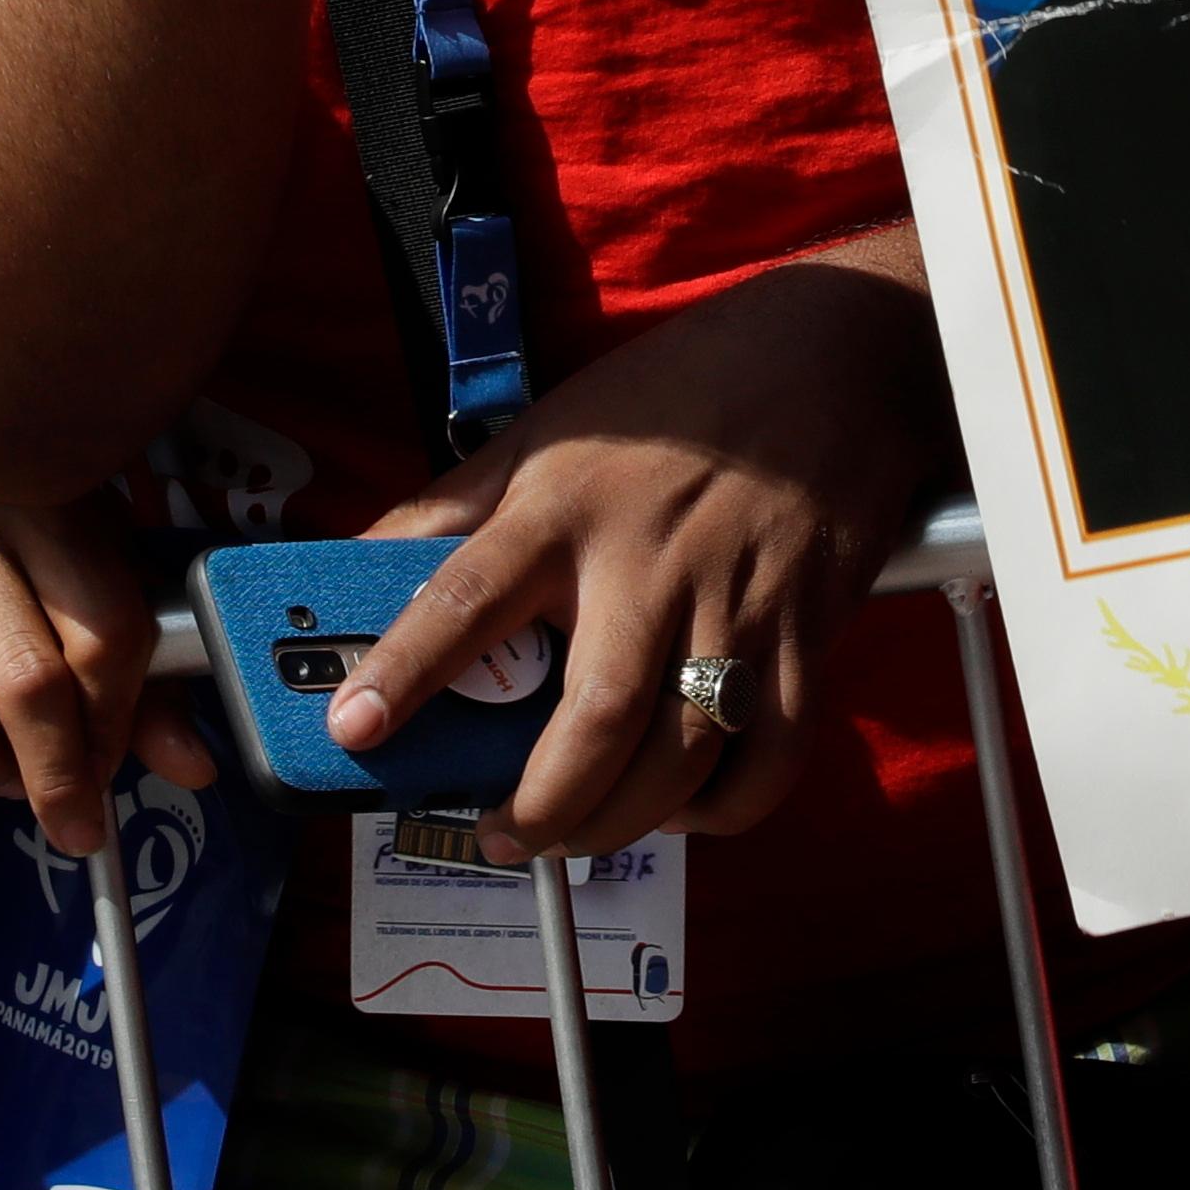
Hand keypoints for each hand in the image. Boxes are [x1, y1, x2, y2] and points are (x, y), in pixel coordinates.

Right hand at [0, 485, 213, 857]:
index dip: (114, 723)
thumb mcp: (90, 604)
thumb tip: (193, 765)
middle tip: (64, 813)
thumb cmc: (14, 572)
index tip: (108, 772)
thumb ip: (143, 686)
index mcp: (54, 502)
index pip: (104, 629)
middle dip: (51, 768)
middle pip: (25, 672)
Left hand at [334, 251, 941, 861]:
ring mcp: (737, 599)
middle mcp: (650, 559)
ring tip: (575, 834)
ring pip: (684, 754)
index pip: (469, 594)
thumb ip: (452, 506)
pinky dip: (724, 809)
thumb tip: (353, 563)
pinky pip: (772, 756)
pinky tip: (684, 808)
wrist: (836, 354)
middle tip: (500, 835)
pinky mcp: (810, 628)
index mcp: (567, 504)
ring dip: (623, 823)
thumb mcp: (548, 431)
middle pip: (598, 718)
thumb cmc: (675, 398)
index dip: (405, 668)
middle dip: (543, 807)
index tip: (353, 727)